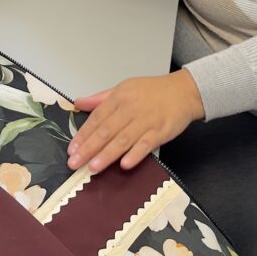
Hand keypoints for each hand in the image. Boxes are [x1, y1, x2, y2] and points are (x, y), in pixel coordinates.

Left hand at [68, 70, 204, 172]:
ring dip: (107, 154)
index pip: (96, 118)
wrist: (184, 91)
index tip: (72, 148)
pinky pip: (146, 145)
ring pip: (123, 140)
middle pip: (106, 131)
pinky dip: (135, 154)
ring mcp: (146, 121)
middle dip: (89, 148)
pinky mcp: (161, 131)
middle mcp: (130, 109)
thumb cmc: (153, 91)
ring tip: (93, 167)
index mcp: (119, 98)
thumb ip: (100, 98)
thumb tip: (78, 103)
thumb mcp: (124, 88)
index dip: (83, 134)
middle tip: (75, 162)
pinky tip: (124, 164)